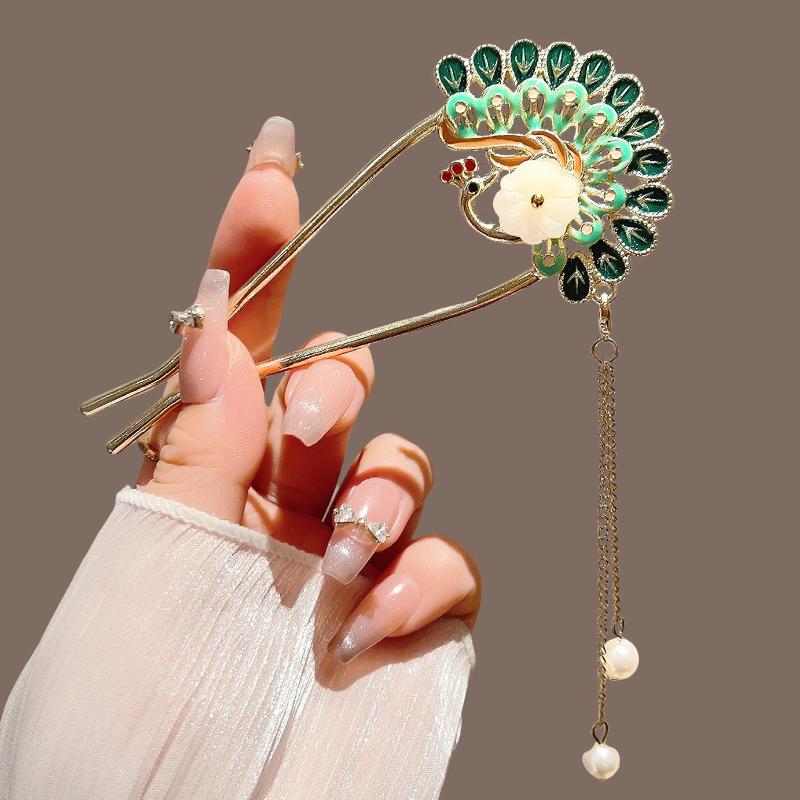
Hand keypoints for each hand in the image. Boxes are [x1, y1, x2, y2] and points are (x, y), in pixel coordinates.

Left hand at [138, 117, 480, 662]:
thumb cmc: (145, 712)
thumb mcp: (154, 567)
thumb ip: (197, 452)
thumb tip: (217, 335)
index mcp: (209, 477)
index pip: (240, 346)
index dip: (257, 251)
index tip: (276, 162)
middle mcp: (284, 505)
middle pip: (343, 387)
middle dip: (340, 382)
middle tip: (311, 430)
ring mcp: (352, 556)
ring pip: (404, 465)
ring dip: (383, 493)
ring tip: (343, 558)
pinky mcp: (412, 613)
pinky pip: (450, 562)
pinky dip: (423, 580)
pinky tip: (372, 625)